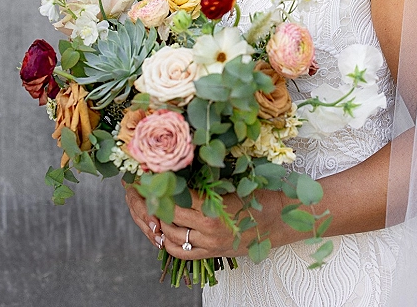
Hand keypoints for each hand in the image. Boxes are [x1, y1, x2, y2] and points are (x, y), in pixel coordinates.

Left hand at [123, 182, 289, 259]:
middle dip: (145, 203)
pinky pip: (180, 251)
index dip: (155, 186)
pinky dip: (165, 240)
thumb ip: (208, 176)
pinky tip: (157, 227)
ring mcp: (210, 246)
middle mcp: (209, 232)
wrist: (284, 219)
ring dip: (152, 221)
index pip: (174, 199)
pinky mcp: (212, 254)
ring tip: (140, 204)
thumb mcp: (236, 178)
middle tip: (132, 189)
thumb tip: (177, 163)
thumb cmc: (263, 193)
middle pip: (166, 219)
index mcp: (215, 210)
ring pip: (169, 237)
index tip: (141, 175)